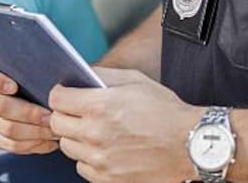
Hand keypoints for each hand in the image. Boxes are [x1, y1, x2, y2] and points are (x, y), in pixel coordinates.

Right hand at [0, 61, 58, 153]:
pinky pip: (11, 144)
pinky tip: (47, 140)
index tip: (13, 86)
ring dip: (34, 131)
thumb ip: (31, 64)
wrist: (30, 90)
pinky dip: (32, 144)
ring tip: (53, 128)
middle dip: (28, 113)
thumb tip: (47, 69)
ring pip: (6, 129)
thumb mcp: (30, 64)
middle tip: (49, 115)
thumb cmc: (32, 74)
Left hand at [48, 67, 203, 182]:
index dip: (60, 95)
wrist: (192, 145)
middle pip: (56, 124)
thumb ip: (101, 76)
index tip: (66, 96)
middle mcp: (95, 134)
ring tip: (97, 132)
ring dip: (76, 138)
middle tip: (80, 114)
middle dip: (65, 116)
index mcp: (99, 106)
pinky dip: (89, 159)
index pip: (56, 99)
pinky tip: (106, 150)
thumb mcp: (134, 81)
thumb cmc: (165, 111)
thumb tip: (77, 75)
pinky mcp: (108, 179)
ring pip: (67, 147)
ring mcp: (100, 159)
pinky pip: (82, 168)